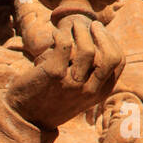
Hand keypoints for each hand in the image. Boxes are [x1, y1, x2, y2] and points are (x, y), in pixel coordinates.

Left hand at [3, 17, 122, 130]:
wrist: (23, 118)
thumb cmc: (51, 102)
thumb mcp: (78, 95)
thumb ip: (90, 78)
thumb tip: (99, 48)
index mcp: (98, 94)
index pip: (118, 63)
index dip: (112, 43)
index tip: (101, 33)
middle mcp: (88, 90)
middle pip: (111, 57)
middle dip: (104, 36)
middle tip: (93, 24)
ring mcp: (72, 83)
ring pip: (88, 49)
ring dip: (81, 32)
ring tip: (72, 25)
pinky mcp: (54, 74)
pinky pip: (64, 46)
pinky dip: (60, 35)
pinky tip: (54, 33)